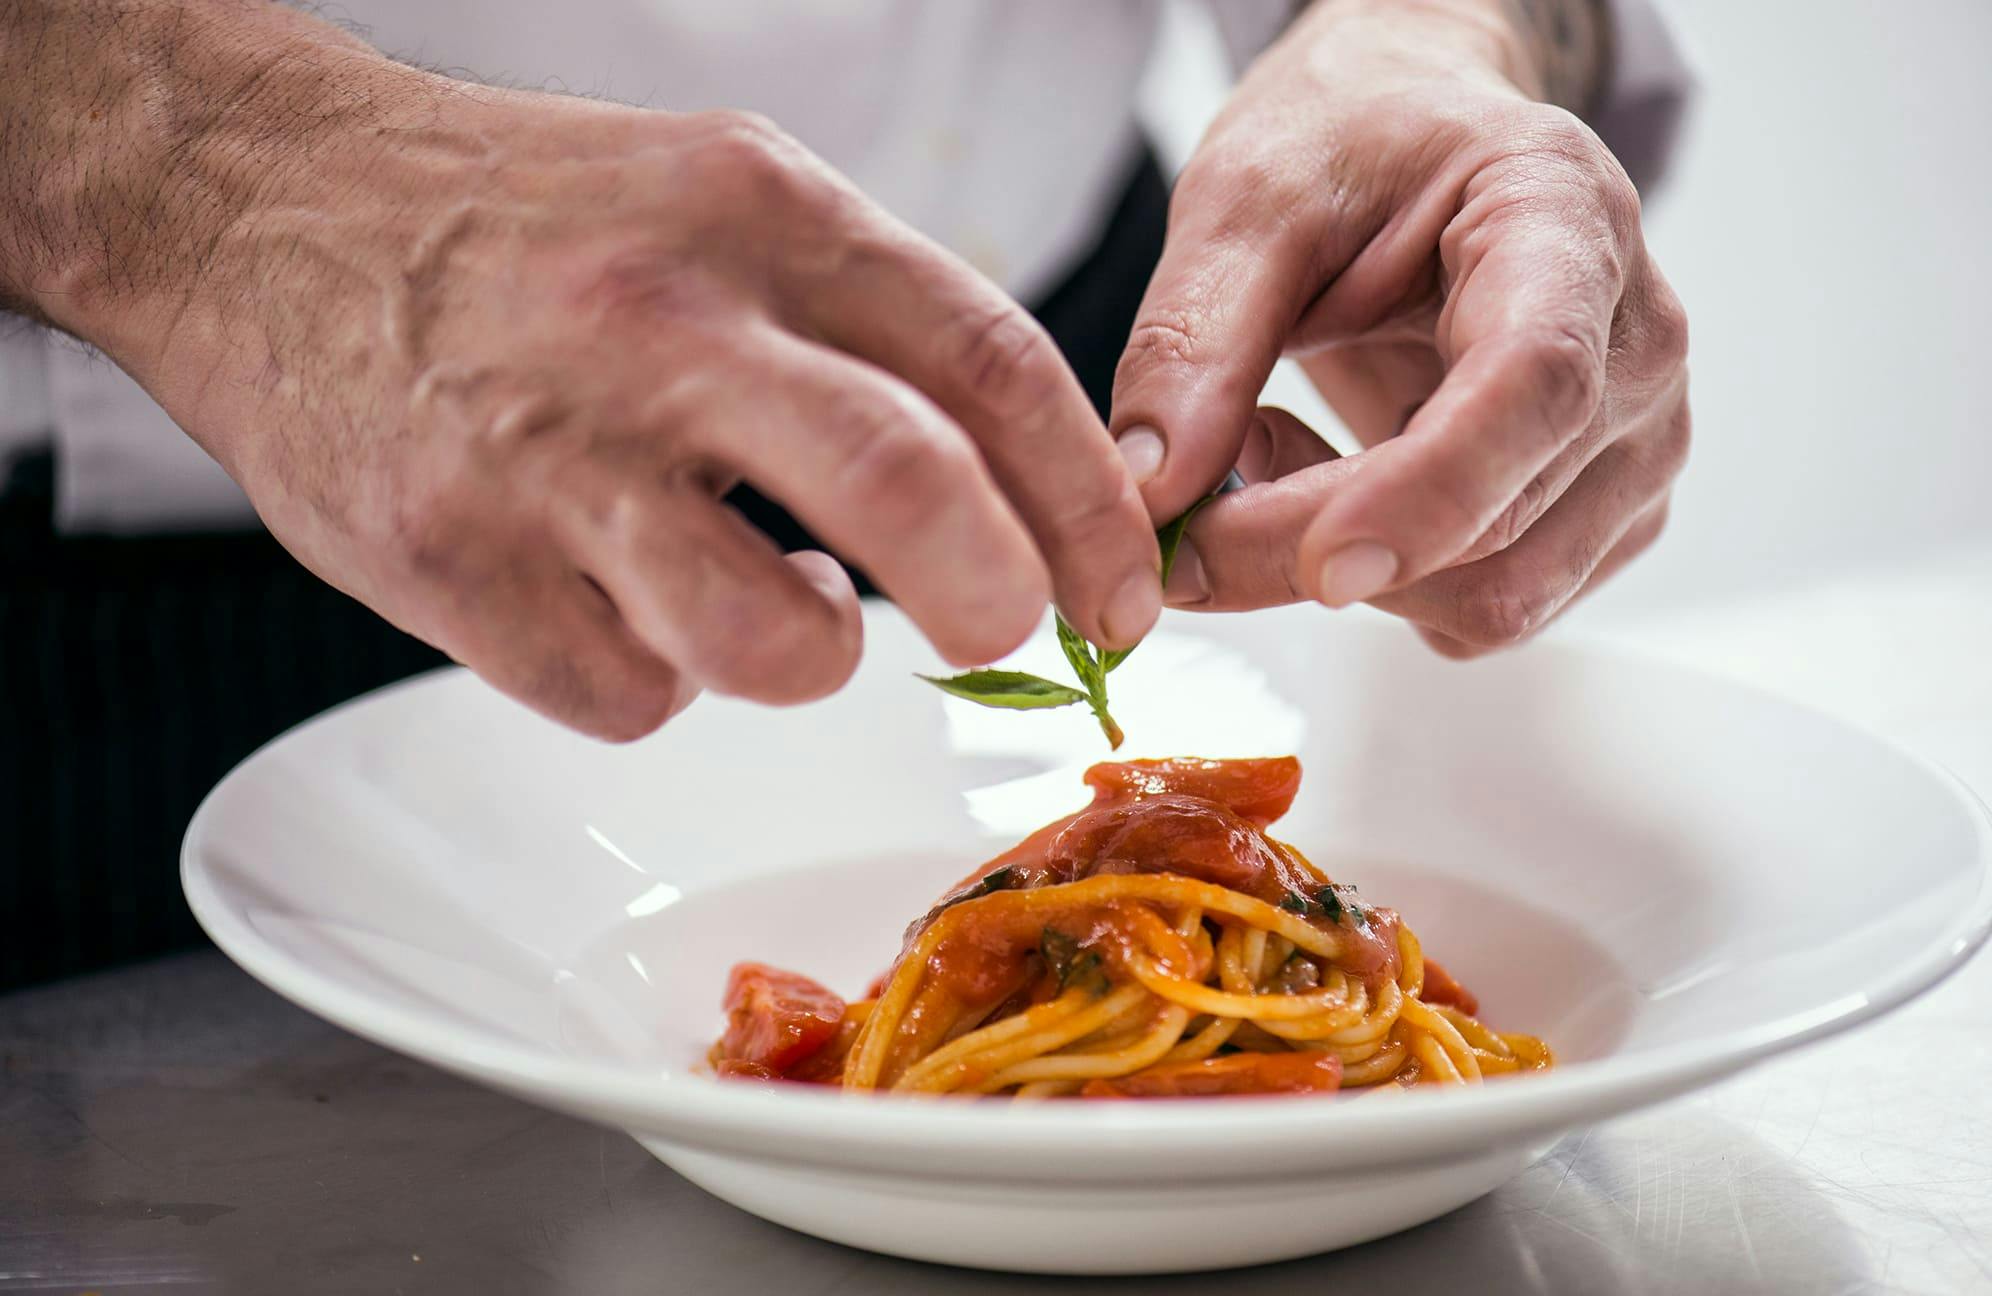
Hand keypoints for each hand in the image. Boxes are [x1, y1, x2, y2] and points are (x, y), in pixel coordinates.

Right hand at [17, 15, 1159, 737]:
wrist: (261, 207)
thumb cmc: (526, 224)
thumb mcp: (721, 198)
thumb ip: (870, 324)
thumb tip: (1024, 493)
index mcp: (757, 211)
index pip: (992, 366)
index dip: (1088, 502)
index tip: (1121, 588)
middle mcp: (659, 322)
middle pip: (911, 496)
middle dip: (998, 601)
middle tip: (1000, 632)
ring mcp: (548, 454)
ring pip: (773, 647)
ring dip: (805, 654)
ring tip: (757, 590)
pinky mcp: (450, 568)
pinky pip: (631, 699)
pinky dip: (658, 678)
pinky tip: (617, 595)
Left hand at [1110, 0, 1689, 655]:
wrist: (1419, 147)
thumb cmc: (1353, 145)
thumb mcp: (1247, 197)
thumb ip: (1194, 336)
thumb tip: (1153, 485)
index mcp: (1567, 223)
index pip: (1535, 384)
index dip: (1429, 492)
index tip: (1319, 565)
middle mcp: (1632, 348)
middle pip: (1496, 524)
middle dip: (1307, 544)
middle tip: (1185, 493)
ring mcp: (1631, 448)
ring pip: (1488, 598)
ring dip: (1336, 564)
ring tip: (1265, 447)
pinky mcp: (1598, 522)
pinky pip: (1477, 610)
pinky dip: (1378, 584)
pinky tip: (1324, 482)